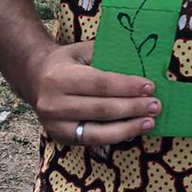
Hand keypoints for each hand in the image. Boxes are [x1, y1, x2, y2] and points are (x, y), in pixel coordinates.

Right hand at [26, 40, 158, 146]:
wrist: (34, 79)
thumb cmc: (65, 62)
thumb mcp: (81, 50)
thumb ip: (106, 54)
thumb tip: (141, 61)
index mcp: (59, 78)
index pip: (100, 84)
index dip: (127, 87)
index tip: (150, 87)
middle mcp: (53, 104)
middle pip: (101, 109)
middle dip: (132, 108)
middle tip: (156, 105)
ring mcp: (55, 125)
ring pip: (97, 131)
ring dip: (128, 128)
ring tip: (150, 122)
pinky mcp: (60, 138)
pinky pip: (92, 140)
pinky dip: (115, 137)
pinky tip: (133, 131)